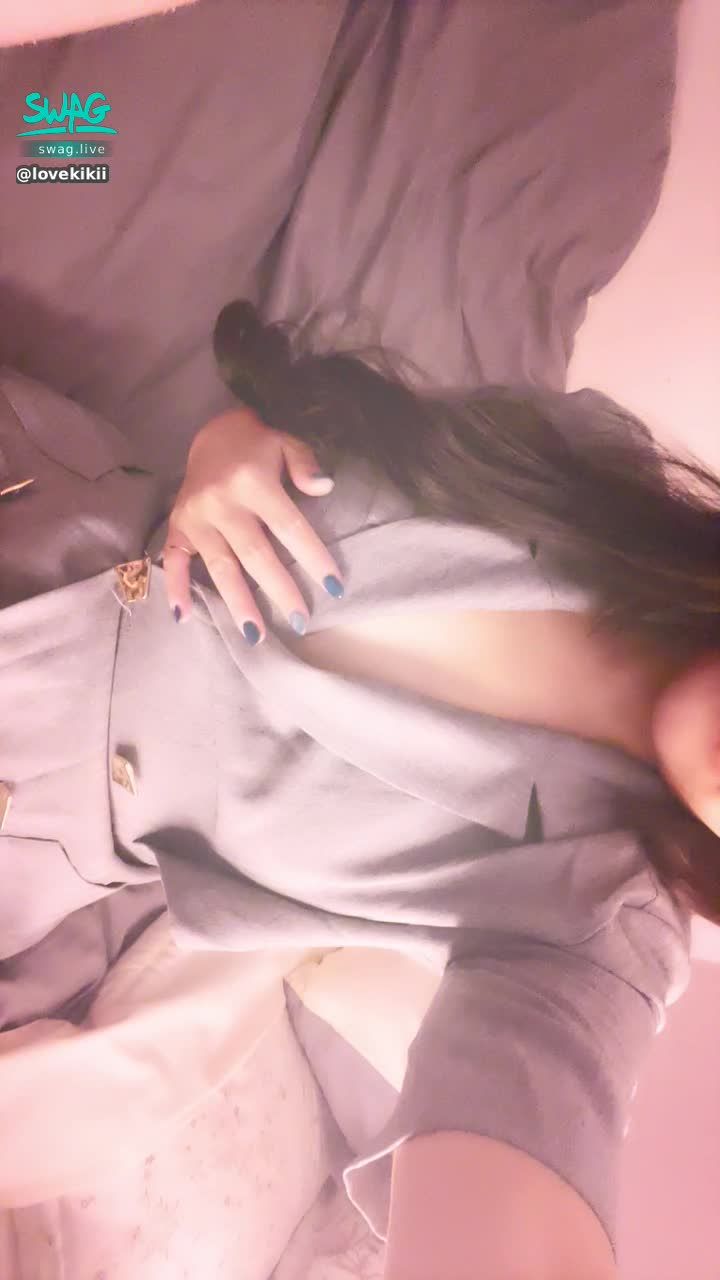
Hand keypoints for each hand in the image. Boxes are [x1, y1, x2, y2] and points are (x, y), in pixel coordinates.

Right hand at [161, 408, 342, 642]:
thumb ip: (305, 464)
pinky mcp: (177, 527)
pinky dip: (175, 588)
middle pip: (254, 554)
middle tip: (300, 622)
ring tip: (255, 634)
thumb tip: (324, 487)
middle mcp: (221, 502)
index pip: (289, 526)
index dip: (312, 558)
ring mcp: (195, 517)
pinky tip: (184, 616)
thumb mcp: (286, 443)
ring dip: (237, 602)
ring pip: (219, 566)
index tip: (334, 587)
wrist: (210, 432)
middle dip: (279, 590)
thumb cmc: (257, 447)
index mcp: (252, 482)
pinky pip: (174, 561)